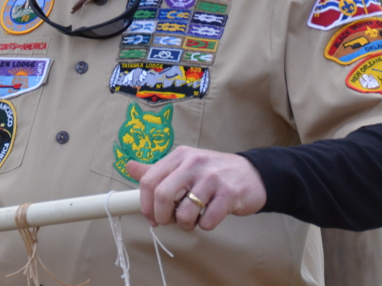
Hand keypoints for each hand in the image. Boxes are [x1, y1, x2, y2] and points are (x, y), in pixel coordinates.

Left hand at [128, 146, 266, 232]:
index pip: (149, 180)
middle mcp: (194, 163)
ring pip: (184, 213)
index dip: (146, 204)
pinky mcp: (229, 194)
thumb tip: (129, 166)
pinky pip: (206, 221)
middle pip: (162, 196)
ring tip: (193, 218)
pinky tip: (210, 216)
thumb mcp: (184, 165)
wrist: (252, 175)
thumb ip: (157, 170)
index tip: (151, 216)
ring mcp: (212, 178)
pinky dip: (204, 226)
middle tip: (170, 221)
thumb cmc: (213, 173)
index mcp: (180, 156)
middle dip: (162, 217)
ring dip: (185, 224)